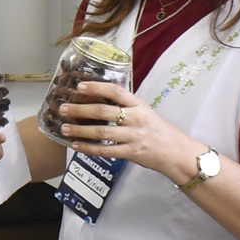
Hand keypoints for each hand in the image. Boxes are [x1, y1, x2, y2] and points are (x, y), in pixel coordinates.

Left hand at [54, 81, 194, 181]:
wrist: (176, 152)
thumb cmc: (158, 130)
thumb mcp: (145, 112)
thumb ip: (125, 106)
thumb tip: (98, 98)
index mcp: (138, 105)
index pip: (116, 91)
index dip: (97, 87)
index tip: (80, 86)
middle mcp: (136, 118)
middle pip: (104, 111)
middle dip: (80, 110)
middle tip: (63, 108)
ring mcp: (134, 136)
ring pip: (102, 132)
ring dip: (80, 130)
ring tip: (64, 128)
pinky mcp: (131, 153)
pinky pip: (106, 151)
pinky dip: (89, 148)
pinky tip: (76, 146)